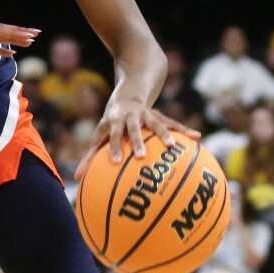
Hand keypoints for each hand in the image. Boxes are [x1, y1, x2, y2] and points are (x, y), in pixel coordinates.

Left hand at [76, 99, 201, 177]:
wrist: (129, 94)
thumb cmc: (112, 123)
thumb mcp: (100, 135)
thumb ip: (89, 157)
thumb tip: (76, 178)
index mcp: (114, 122)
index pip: (112, 135)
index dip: (114, 147)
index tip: (116, 161)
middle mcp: (130, 117)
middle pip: (133, 128)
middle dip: (137, 141)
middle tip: (141, 156)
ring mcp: (146, 115)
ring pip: (156, 123)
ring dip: (163, 134)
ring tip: (171, 146)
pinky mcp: (159, 115)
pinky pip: (173, 123)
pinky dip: (184, 130)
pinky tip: (197, 137)